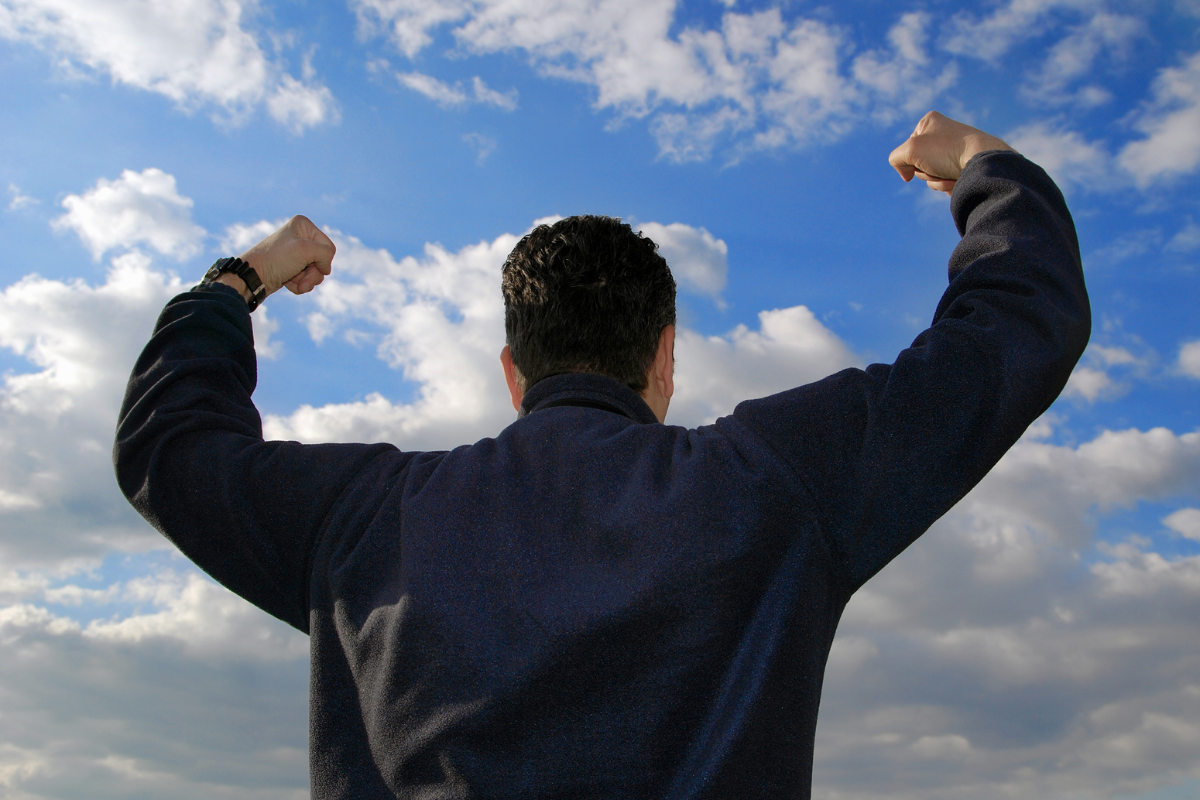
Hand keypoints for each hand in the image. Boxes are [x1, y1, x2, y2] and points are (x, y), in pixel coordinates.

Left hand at [220, 215, 335, 301]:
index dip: (322, 261)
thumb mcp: (305, 250)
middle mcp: (300, 236)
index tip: (307, 264)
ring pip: (315, 272)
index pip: (328, 248)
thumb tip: (325, 268)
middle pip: (322, 261)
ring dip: (306, 281)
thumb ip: (326, 254)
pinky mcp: (290, 266)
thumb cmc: (276, 260)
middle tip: (301, 279)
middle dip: (313, 274)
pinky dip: (299, 284)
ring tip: (293, 282)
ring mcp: (295, 253)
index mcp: (303, 225)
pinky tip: (287, 283)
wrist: (253, 277)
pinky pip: (305, 278)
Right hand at [889, 111, 1013, 194]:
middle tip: (939, 168)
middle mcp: (943, 133)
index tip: (920, 159)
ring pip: (932, 175)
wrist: (984, 161)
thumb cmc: (947, 151)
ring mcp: (955, 150)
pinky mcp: (965, 164)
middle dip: (926, 173)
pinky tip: (960, 180)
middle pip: (919, 164)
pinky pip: (946, 181)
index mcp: (930, 122)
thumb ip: (896, 158)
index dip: (910, 159)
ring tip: (952, 176)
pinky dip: (949, 185)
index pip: (907, 147)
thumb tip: (907, 175)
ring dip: (937, 181)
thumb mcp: (911, 149)